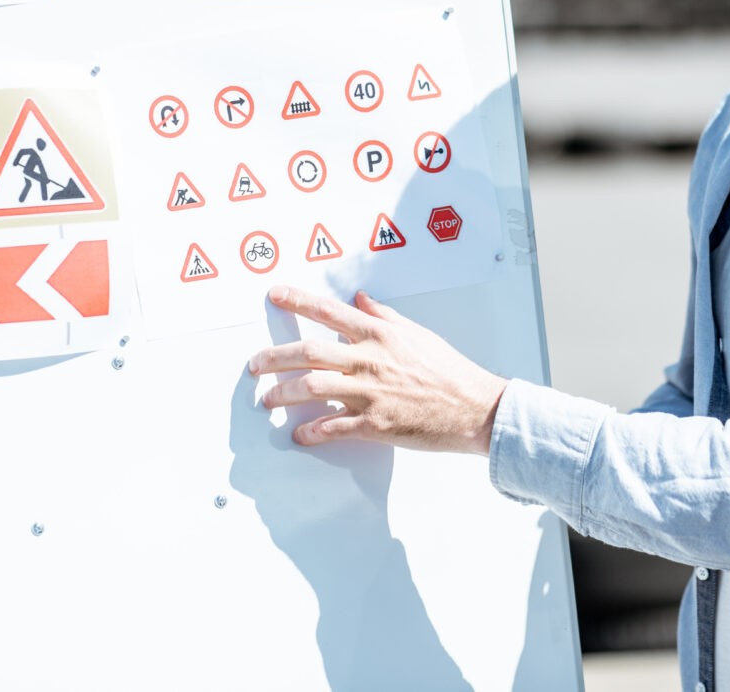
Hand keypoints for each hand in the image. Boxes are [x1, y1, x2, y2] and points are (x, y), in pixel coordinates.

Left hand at [251, 286, 507, 454]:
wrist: (474, 407)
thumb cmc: (449, 370)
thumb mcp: (417, 333)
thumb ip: (384, 316)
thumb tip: (360, 299)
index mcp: (380, 334)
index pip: (329, 311)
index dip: (298, 301)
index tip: (274, 296)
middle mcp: (370, 360)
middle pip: (309, 353)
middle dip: (274, 357)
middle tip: (254, 363)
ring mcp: (371, 393)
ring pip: (313, 388)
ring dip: (283, 394)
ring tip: (268, 399)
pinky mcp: (376, 424)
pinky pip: (333, 427)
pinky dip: (312, 431)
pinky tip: (299, 434)